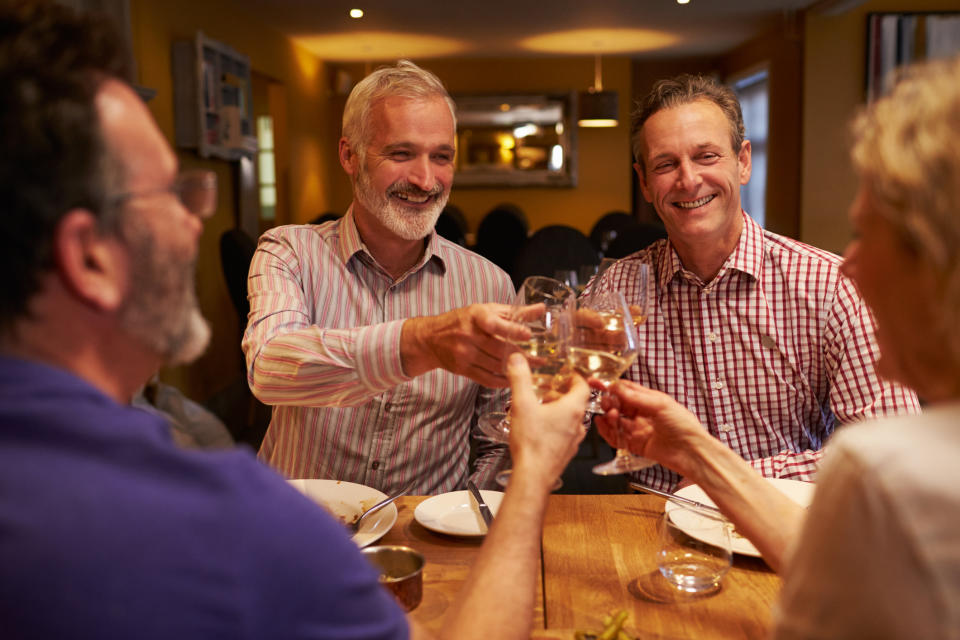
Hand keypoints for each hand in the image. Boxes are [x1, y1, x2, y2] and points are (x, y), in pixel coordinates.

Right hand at [401, 303, 530, 386]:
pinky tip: (515, 381)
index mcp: (476, 316)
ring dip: (516, 370)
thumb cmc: (464, 320)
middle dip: (523, 356)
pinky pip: (487, 379)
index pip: (495, 324)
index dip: (511, 330)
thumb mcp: (486, 310)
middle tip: (542, 361)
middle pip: (499, 349)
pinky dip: (503, 381)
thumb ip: (514, 312)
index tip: (528, 335)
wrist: (431, 338)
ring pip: (496, 365)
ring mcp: (464, 354)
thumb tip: (541, 309)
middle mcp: (468, 335)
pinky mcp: (462, 370)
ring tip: (534, 371)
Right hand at [506, 353, 588, 486]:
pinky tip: (538, 429)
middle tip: (544, 390)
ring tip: (538, 409)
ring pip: (570, 418)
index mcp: (573, 408)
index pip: (582, 386)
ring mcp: (573, 440)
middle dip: (559, 393)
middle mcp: (578, 424)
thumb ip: (519, 378)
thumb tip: (517, 359)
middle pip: (575, 402)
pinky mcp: (565, 453)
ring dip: (557, 410)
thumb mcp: (522, 404)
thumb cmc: (532, 442)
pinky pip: (564, 433)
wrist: (533, 476)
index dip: (574, 377)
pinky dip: (555, 426)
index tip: (565, 372)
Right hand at [593, 379, 712, 479]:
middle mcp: (642, 414)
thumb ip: (636, 396)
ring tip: (610, 415)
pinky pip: (616, 437)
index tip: (597, 384)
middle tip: (605, 402)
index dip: (611, 387)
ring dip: (608, 416)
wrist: (692, 452)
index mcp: (649, 400)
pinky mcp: (634, 444)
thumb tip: (616, 386)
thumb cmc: (684, 425)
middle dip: (608, 402)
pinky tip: (603, 425)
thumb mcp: (660, 404)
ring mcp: (637, 429)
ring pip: (615, 421)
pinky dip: (607, 431)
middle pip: (618, 405)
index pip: (625, 390)